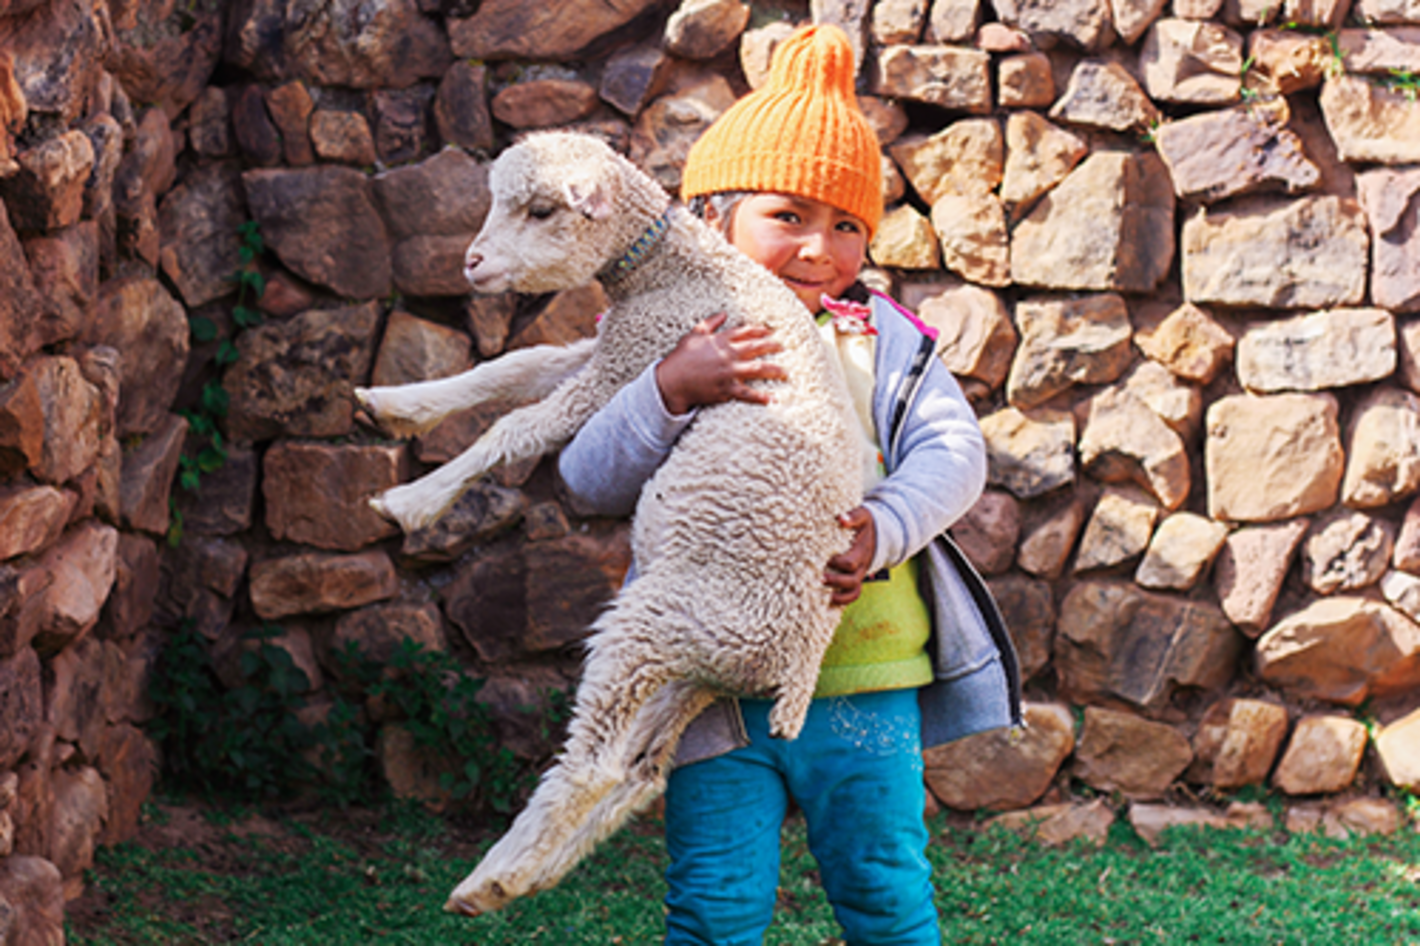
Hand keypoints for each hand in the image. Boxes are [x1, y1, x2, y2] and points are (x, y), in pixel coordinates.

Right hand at [655, 313, 785, 415]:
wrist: (672, 382)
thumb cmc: (681, 357)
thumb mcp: (693, 334)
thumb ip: (710, 323)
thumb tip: (724, 313)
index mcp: (720, 340)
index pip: (745, 332)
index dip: (760, 330)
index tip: (770, 330)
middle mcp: (727, 355)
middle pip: (755, 347)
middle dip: (772, 346)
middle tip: (783, 346)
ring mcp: (728, 373)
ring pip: (756, 369)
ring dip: (773, 369)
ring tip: (785, 371)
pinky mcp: (726, 389)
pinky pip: (747, 394)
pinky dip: (760, 397)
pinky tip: (772, 399)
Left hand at [825, 506, 875, 605]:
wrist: (879, 532)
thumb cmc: (865, 523)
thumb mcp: (862, 516)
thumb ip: (853, 517)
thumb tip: (841, 518)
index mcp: (862, 551)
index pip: (850, 562)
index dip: (837, 563)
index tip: (825, 559)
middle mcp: (862, 565)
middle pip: (852, 580)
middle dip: (835, 581)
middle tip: (819, 577)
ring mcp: (860, 573)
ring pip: (853, 590)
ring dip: (838, 593)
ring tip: (822, 590)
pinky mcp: (856, 578)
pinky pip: (853, 594)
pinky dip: (842, 599)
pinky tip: (828, 599)